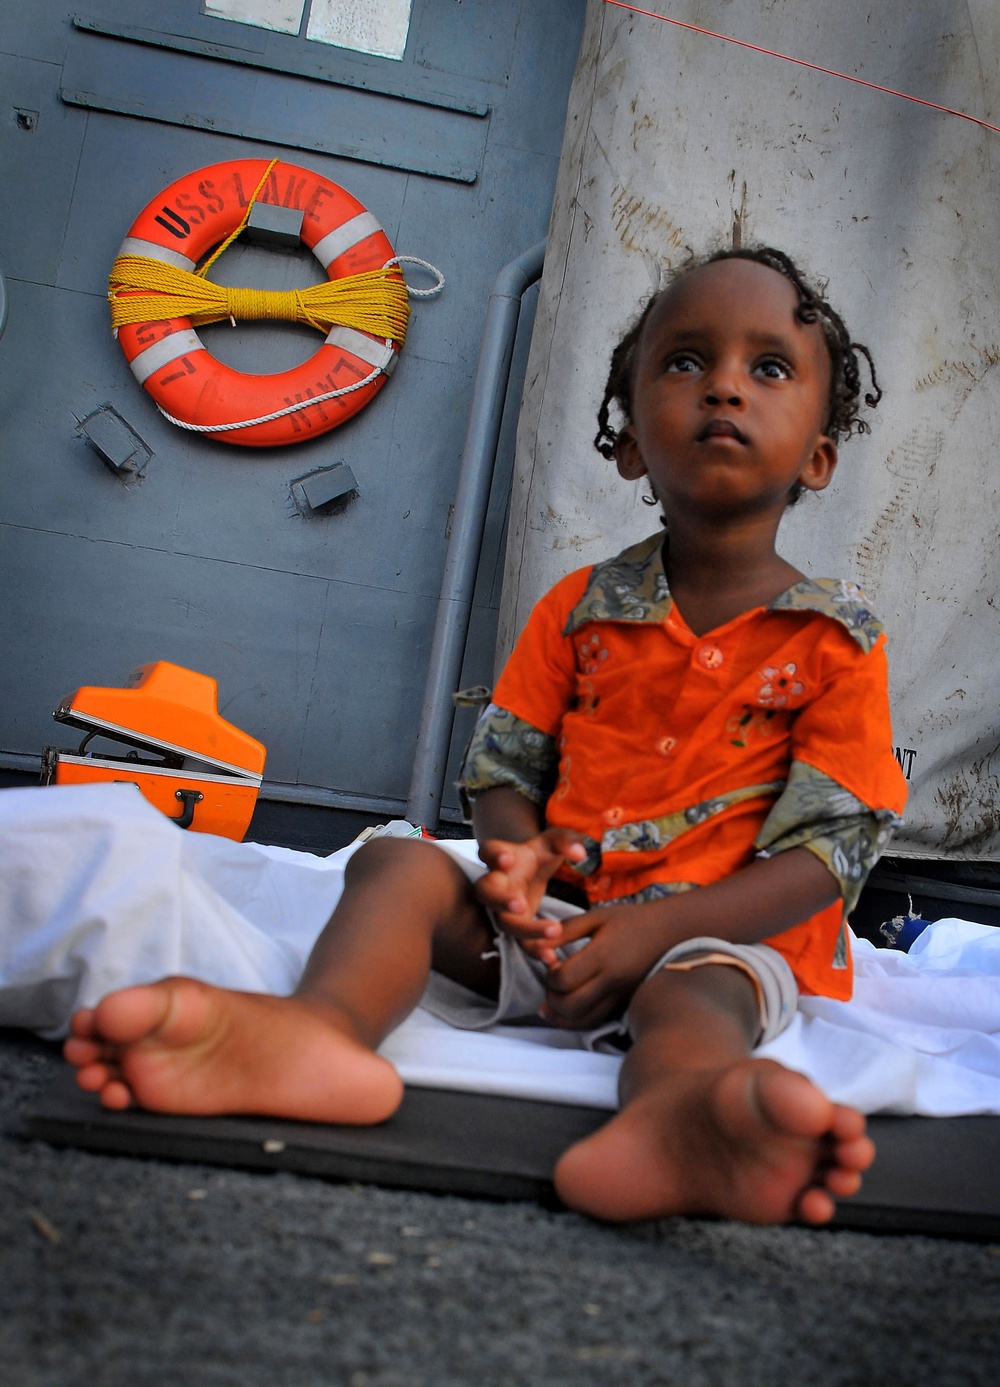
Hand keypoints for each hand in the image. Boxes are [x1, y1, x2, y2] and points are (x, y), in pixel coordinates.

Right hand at [475, 828, 586, 954]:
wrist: (532, 871)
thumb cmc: (540, 853)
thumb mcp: (554, 841)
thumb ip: (566, 841)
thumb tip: (580, 853)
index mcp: (503, 856)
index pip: (488, 851)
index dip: (494, 855)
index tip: (508, 859)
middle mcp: (497, 883)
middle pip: (486, 892)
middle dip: (500, 899)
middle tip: (520, 904)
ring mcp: (503, 909)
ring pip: (504, 923)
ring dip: (525, 929)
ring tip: (554, 931)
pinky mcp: (517, 927)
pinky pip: (520, 942)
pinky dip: (535, 950)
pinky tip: (552, 957)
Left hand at [539, 903, 678, 1030]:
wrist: (668, 933)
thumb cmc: (629, 920)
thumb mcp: (596, 917)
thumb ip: (566, 930)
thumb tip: (537, 943)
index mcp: (602, 956)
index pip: (564, 979)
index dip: (550, 975)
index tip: (551, 964)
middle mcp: (612, 981)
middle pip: (570, 1005)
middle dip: (552, 998)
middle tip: (550, 983)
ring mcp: (619, 996)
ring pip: (583, 1021)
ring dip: (561, 1015)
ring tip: (552, 1002)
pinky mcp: (624, 1004)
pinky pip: (596, 1022)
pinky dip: (577, 1022)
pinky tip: (565, 1013)